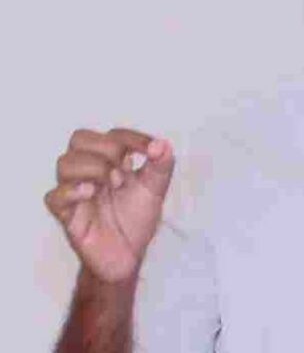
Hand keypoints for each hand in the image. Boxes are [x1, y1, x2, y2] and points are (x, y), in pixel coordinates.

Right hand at [44, 128, 174, 282]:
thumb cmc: (136, 218)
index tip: (151, 151)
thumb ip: (162, 165)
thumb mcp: (156, 188)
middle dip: (107, 149)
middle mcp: (90, 172)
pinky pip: (53, 197)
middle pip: (80, 138)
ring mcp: (76, 192)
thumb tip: (161, 144)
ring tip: (113, 185)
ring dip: (93, 167)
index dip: (132, 137)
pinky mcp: (67, 215)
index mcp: (111, 161)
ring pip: (64, 162)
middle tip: (124, 172)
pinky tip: (90, 193)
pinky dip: (71, 190)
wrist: (129, 255)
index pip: (112, 135)